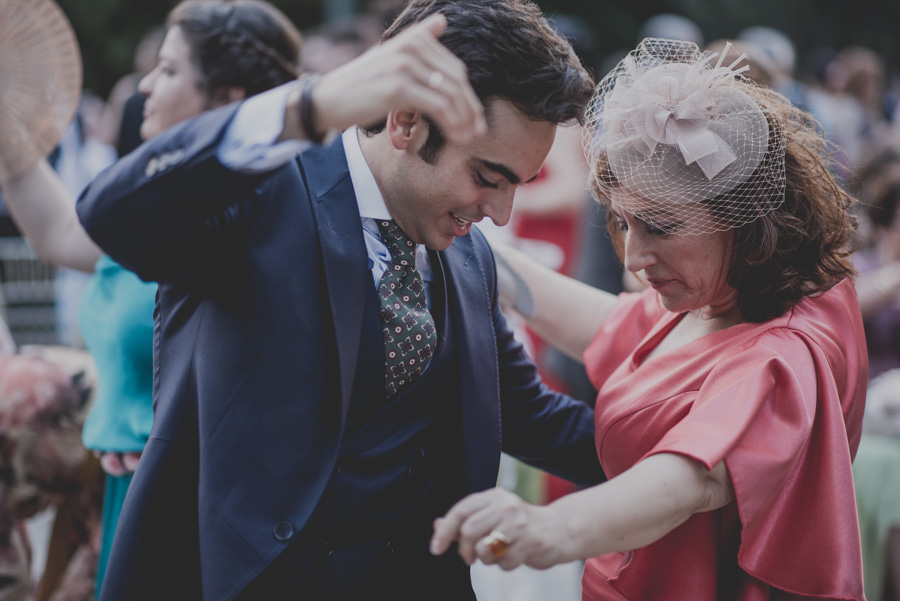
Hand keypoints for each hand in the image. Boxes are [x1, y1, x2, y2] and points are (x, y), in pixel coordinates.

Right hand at [312, 14, 485, 144]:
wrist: (329, 98)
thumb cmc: (363, 83)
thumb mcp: (391, 56)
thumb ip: (419, 39)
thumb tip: (442, 20)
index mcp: (413, 38)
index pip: (455, 68)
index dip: (469, 96)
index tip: (475, 119)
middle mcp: (411, 47)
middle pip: (456, 81)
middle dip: (471, 109)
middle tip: (477, 131)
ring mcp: (404, 66)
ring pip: (450, 94)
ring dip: (464, 120)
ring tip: (467, 138)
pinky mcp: (398, 87)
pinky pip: (438, 106)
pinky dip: (451, 124)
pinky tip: (454, 136)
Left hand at [430, 487, 570, 569]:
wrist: (558, 530)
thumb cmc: (520, 524)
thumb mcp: (493, 515)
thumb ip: (466, 520)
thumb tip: (437, 526)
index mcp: (494, 496)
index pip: (461, 510)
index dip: (445, 530)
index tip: (436, 547)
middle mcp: (506, 506)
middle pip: (469, 531)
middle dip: (464, 550)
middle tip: (469, 557)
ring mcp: (520, 524)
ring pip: (485, 549)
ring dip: (486, 559)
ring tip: (497, 553)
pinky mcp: (530, 543)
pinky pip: (504, 563)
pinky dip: (504, 565)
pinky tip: (514, 555)